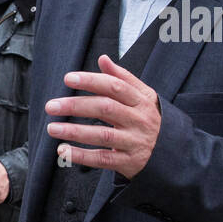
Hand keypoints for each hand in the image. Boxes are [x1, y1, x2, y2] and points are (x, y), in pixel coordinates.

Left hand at [44, 54, 160, 178]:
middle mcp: (139, 120)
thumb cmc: (148, 119)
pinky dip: (81, 155)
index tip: (68, 78)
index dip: (91, 81)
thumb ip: (122, 78)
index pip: (115, 87)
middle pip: (106, 109)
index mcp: (141, 101)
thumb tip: (103, 59)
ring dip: (74, 131)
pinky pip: (102, 158)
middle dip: (76, 106)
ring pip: (102, 135)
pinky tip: (62, 150)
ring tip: (52, 128)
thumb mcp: (143, 97)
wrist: (171, 153)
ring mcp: (134, 142)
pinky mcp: (128, 162)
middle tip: (51, 106)